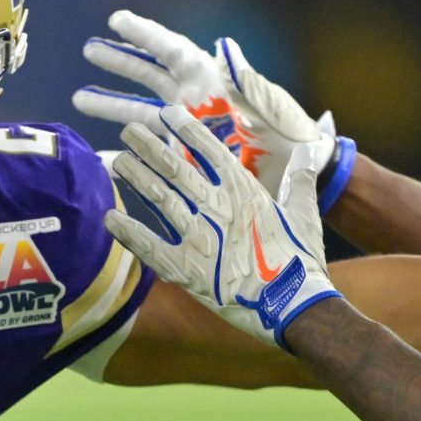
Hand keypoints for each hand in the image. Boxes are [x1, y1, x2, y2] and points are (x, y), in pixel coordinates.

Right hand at [73, 10, 343, 198]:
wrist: (299, 177)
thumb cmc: (292, 137)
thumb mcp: (269, 106)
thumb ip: (244, 78)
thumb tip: (223, 44)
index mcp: (212, 82)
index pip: (171, 51)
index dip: (143, 35)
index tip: (115, 21)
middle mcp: (196, 101)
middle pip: (149, 76)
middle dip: (119, 63)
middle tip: (89, 50)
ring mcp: (189, 130)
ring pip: (143, 113)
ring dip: (112, 104)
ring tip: (79, 99)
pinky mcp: (188, 158)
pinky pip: (150, 152)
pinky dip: (125, 154)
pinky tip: (101, 157)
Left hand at [105, 105, 339, 347]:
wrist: (293, 306)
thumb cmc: (301, 261)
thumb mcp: (306, 215)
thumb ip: (301, 182)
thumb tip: (309, 155)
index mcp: (245, 191)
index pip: (209, 150)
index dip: (186, 130)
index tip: (167, 114)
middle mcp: (217, 208)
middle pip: (176, 169)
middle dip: (149, 147)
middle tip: (129, 132)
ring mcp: (199, 238)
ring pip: (160, 199)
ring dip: (136, 178)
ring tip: (117, 162)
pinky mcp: (186, 270)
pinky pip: (149, 246)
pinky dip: (128, 231)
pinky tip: (110, 217)